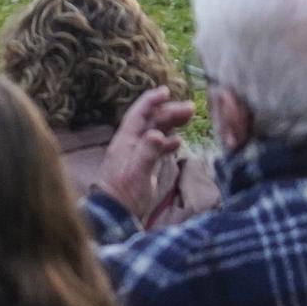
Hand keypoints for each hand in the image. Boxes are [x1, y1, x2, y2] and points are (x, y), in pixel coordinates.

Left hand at [96, 86, 196, 221]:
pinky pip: (156, 148)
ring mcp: (136, 155)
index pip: (138, 115)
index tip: (166, 91)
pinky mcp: (143, 167)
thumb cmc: (125, 195)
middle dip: (168, 111)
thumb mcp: (138, 173)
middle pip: (150, 121)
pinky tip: (177, 142)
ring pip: (155, 132)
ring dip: (170, 124)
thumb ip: (147, 153)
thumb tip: (158, 134)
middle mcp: (130, 145)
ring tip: (188, 117)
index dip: (151, 101)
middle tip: (190, 107)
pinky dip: (167, 142)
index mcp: (126, 142)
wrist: (116, 215)